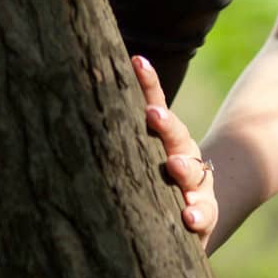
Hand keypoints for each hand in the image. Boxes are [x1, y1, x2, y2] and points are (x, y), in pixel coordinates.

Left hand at [132, 54, 218, 253]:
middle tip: (154, 114)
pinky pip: (205, 215)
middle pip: (177, 135)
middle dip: (166, 123)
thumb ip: (118, 127)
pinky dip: (199, 215)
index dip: (148, 81)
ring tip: (174, 166)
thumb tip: (73, 86)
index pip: (156, 102)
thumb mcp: (139, 153)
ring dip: (184, 168)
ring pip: (193, 172)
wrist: (193, 213)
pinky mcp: (205, 215)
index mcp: (166, 136)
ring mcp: (197, 184)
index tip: (138, 61)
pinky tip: (190, 216)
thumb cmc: (154, 180)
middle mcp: (184, 155)